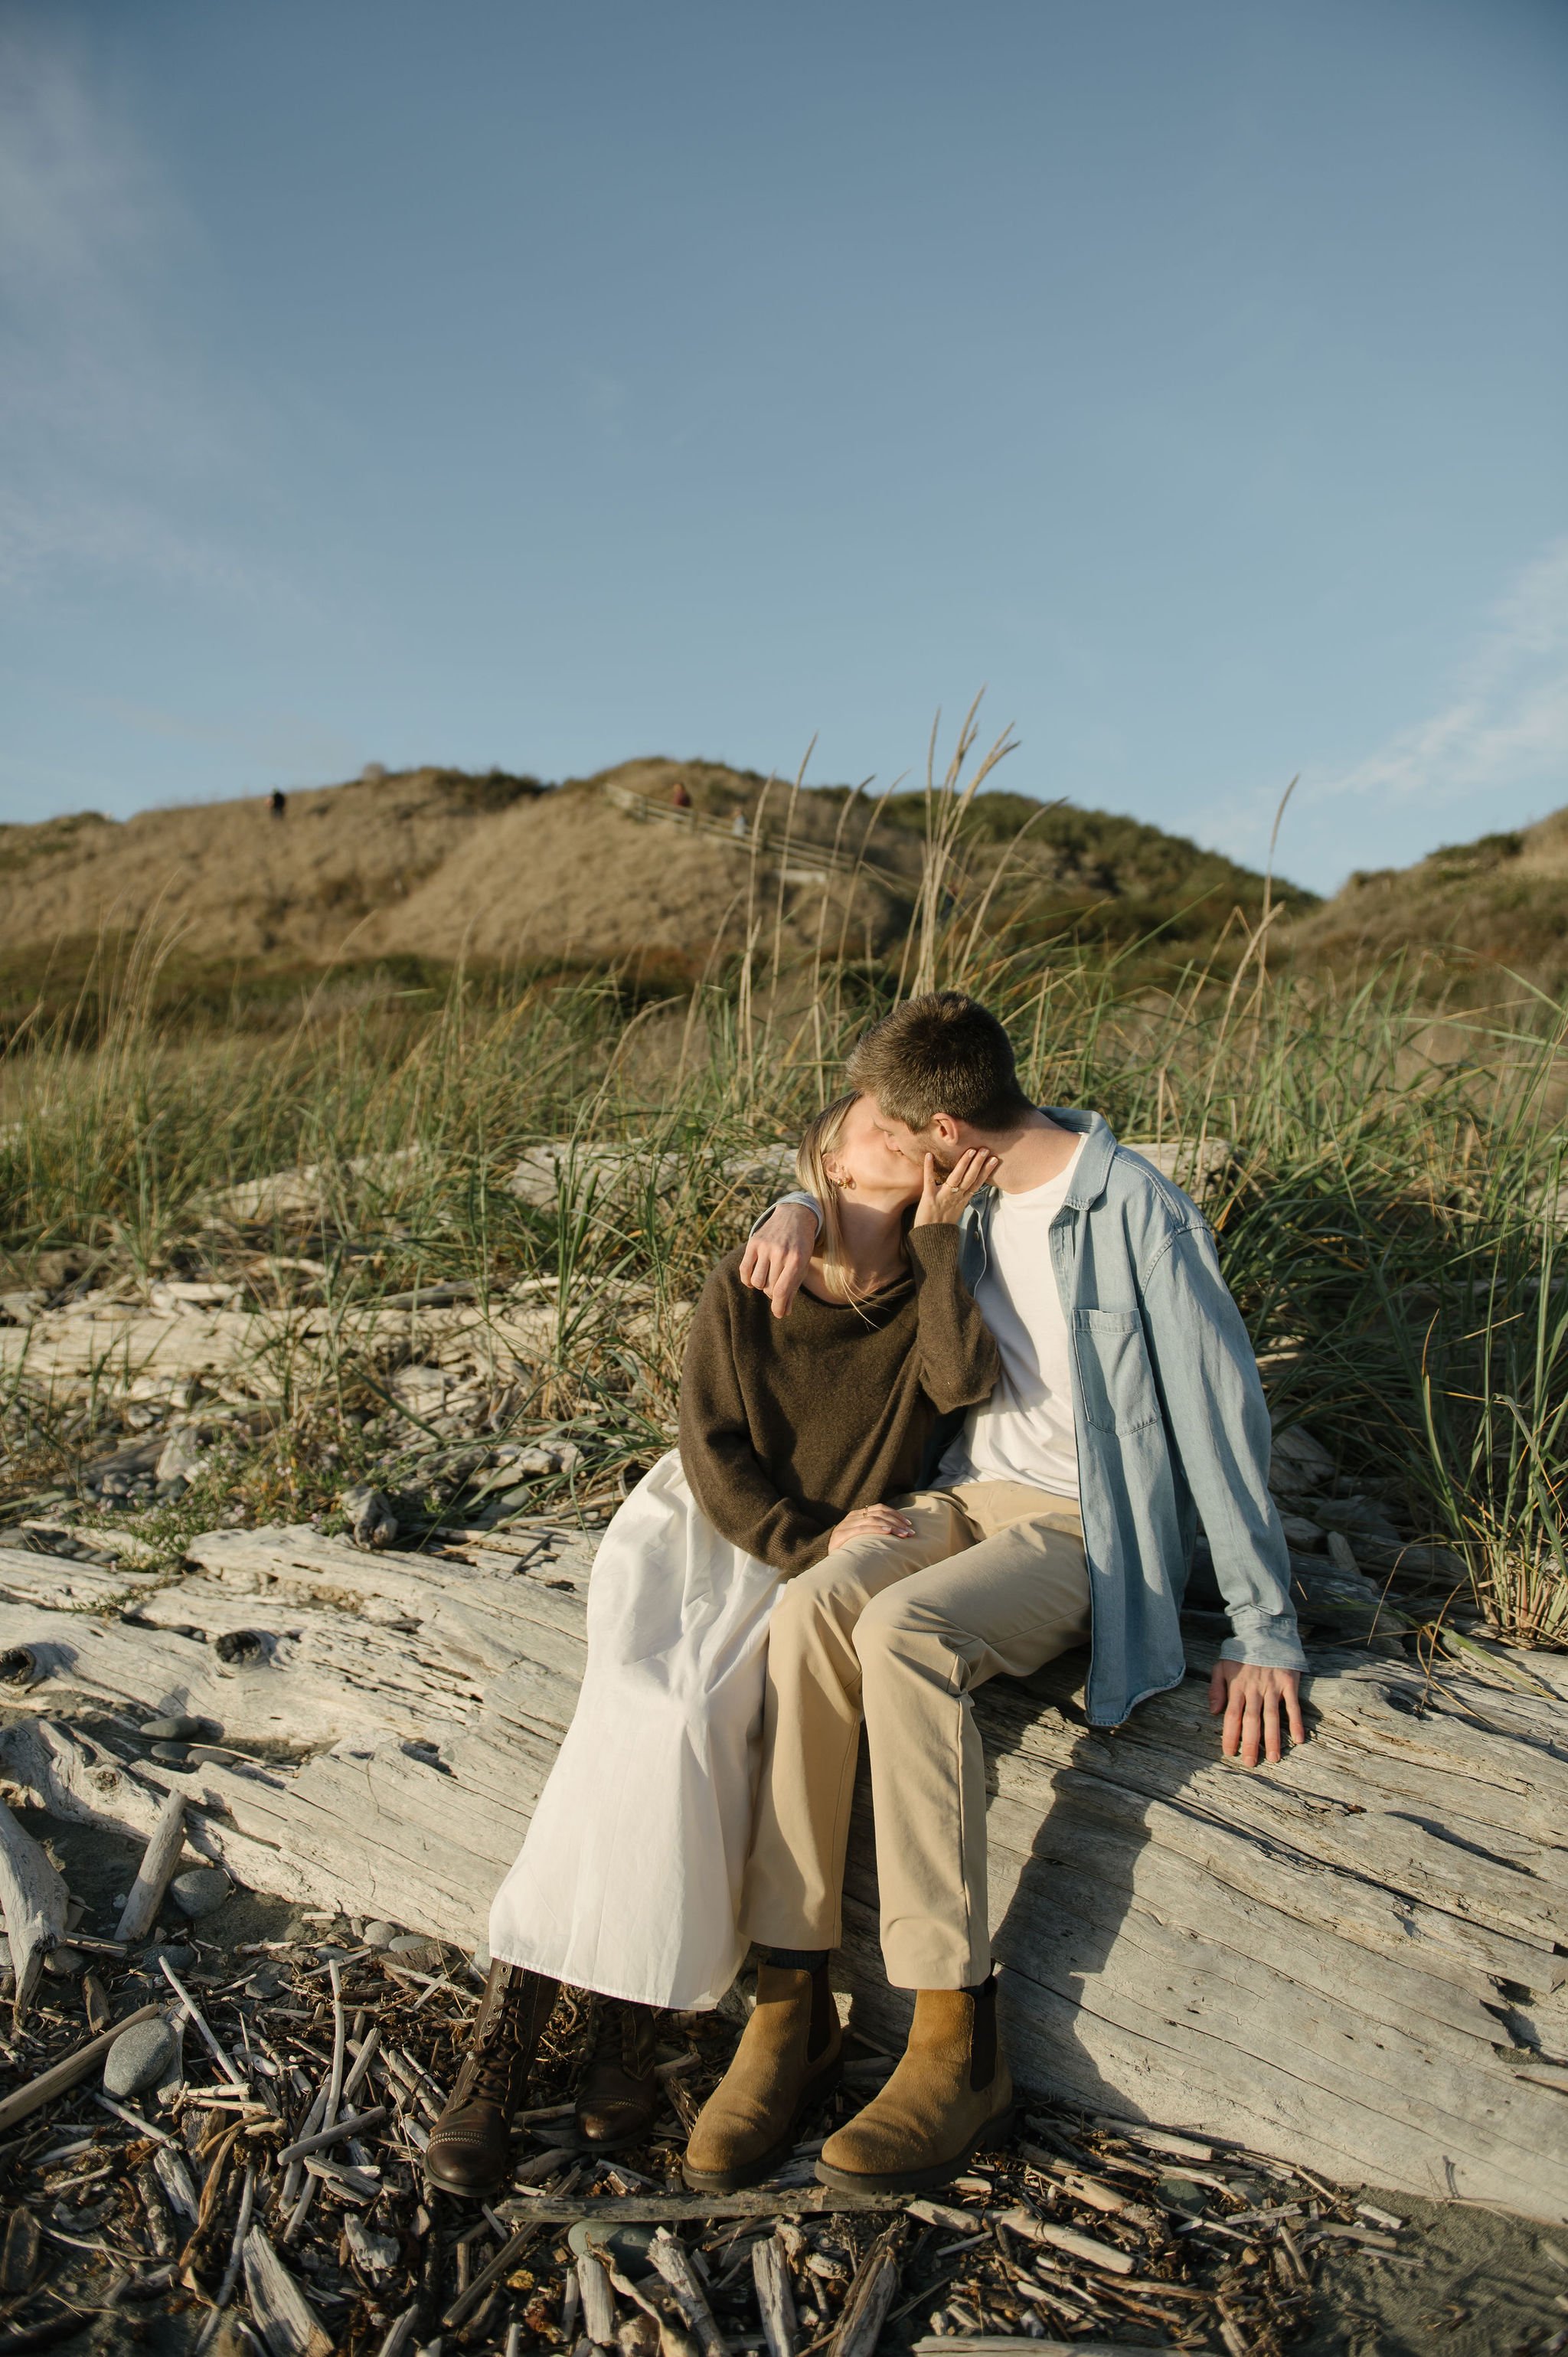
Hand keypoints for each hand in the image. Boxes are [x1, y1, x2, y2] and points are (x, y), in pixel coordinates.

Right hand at [739, 1202, 818, 1318]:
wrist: (794, 1217)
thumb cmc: (800, 1247)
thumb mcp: (802, 1266)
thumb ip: (793, 1290)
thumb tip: (783, 1313)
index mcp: (796, 1260)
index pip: (781, 1291)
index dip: (778, 1307)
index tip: (778, 1314)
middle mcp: (780, 1252)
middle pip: (769, 1288)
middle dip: (773, 1293)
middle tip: (778, 1286)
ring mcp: (765, 1247)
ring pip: (756, 1282)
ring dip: (762, 1285)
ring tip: (769, 1279)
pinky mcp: (753, 1242)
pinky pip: (744, 1270)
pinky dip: (748, 1279)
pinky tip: (754, 1278)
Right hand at [827, 1503, 916, 1550]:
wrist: (830, 1565)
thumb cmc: (851, 1553)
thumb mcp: (863, 1539)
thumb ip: (875, 1533)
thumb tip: (899, 1532)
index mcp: (857, 1515)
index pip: (879, 1508)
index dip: (896, 1514)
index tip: (909, 1524)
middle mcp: (852, 1517)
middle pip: (879, 1513)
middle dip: (897, 1522)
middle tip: (911, 1532)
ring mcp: (846, 1525)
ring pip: (873, 1519)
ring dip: (892, 1526)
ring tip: (904, 1535)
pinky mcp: (842, 1535)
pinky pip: (862, 1528)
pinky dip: (877, 1529)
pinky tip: (887, 1532)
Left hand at [912, 1148, 1000, 1227]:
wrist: (930, 1237)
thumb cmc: (943, 1222)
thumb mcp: (958, 1208)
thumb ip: (963, 1195)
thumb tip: (968, 1183)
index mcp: (963, 1199)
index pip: (977, 1183)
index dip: (986, 1171)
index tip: (994, 1159)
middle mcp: (956, 1196)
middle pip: (970, 1178)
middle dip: (978, 1163)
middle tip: (984, 1149)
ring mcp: (943, 1196)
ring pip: (956, 1178)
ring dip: (963, 1164)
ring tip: (970, 1151)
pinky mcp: (929, 1196)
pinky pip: (929, 1180)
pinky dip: (929, 1167)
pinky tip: (929, 1155)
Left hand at [1209, 1660, 1305, 1766]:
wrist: (1265, 1633)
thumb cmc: (1242, 1654)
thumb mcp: (1222, 1666)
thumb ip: (1216, 1688)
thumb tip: (1214, 1712)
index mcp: (1237, 1687)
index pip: (1232, 1715)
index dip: (1230, 1734)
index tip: (1229, 1752)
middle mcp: (1254, 1689)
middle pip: (1251, 1719)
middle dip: (1250, 1742)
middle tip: (1250, 1762)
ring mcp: (1272, 1687)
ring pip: (1272, 1716)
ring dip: (1273, 1738)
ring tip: (1273, 1758)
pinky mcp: (1289, 1683)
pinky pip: (1293, 1706)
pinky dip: (1295, 1722)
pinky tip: (1298, 1739)